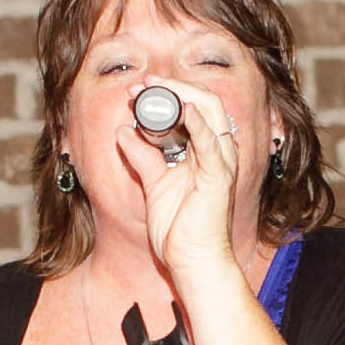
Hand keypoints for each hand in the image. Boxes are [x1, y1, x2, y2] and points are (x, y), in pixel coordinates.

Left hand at [130, 77, 250, 285]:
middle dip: (173, 87)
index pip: (195, 107)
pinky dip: (198, 124)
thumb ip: (141, 156)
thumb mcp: (154, 184)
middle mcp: (217, 152)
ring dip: (181, 95)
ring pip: (210, 113)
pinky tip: (185, 110)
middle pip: (204, 102)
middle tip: (145, 83)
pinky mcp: (219, 178)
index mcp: (205, 151)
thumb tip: (123, 132)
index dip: (169, 92)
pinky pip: (211, 145)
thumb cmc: (180, 228)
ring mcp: (221, 163)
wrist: (192, 261)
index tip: (140, 89)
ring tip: (156, 87)